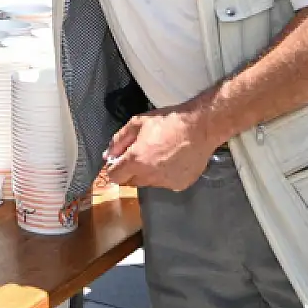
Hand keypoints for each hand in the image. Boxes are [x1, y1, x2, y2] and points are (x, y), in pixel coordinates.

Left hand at [101, 103, 221, 191]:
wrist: (200, 127)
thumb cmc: (167, 122)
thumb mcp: (137, 123)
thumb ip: (118, 140)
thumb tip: (108, 155)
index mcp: (135, 161)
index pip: (114, 177)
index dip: (114, 168)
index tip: (119, 161)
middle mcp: (149, 176)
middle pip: (131, 182)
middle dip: (131, 171)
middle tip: (141, 154)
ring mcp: (166, 183)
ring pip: (149, 183)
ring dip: (148, 174)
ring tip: (160, 155)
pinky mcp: (180, 185)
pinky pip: (166, 183)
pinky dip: (165, 175)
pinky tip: (173, 161)